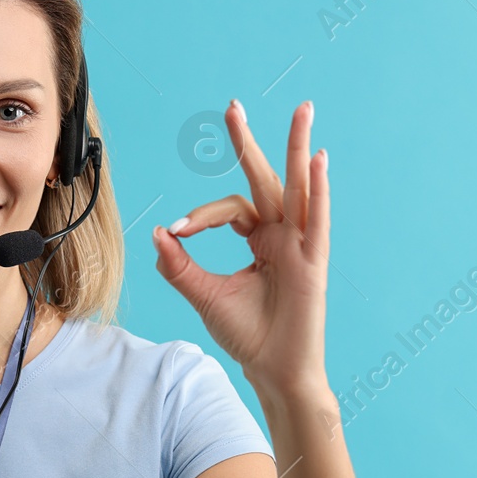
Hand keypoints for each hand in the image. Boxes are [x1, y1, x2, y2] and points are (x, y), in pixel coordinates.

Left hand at [152, 99, 329, 395]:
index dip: (200, 216)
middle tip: (233, 106)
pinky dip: (319, 189)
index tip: (176, 233)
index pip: (230, 209)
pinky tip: (318, 159)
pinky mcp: (314, 261)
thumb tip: (157, 232)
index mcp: (260, 240)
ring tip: (302, 109)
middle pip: (266, 179)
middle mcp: (283, 235)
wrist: (272, 371)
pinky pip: (318, 218)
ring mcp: (301, 245)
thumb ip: (180, 265)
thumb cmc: (247, 336)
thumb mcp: (205, 295)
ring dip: (298, 148)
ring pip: (299, 187)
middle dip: (250, 143)